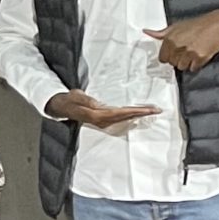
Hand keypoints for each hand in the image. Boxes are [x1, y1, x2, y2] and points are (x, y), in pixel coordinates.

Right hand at [46, 90, 163, 130]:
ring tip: (151, 111)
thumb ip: (88, 101)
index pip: (121, 113)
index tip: (148, 109)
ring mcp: (103, 122)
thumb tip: (99, 104)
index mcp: (97, 115)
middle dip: (142, 113)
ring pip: (125, 118)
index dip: (135, 111)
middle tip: (157, 110)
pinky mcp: (104, 120)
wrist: (61, 107)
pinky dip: (131, 115)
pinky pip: (121, 118)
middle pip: (126, 117)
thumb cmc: (68, 101)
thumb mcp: (76, 97)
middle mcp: (102, 121)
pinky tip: (137, 113)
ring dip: (138, 115)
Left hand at [145, 9, 218, 71]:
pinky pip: (193, 68)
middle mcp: (177, 45)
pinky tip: (200, 55)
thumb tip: (146, 31)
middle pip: (172, 63)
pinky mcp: (200, 57)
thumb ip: (161, 33)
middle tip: (188, 51)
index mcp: (169, 38)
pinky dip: (197, 64)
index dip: (169, 57)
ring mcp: (188, 52)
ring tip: (194, 52)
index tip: (176, 53)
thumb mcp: (176, 26)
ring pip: (182, 67)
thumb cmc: (198, 24)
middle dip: (179, 59)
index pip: (162, 58)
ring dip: (188, 63)